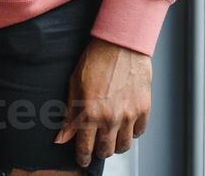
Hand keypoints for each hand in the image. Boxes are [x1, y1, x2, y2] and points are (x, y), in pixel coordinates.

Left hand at [55, 38, 151, 167]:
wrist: (121, 43)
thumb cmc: (96, 60)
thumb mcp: (74, 85)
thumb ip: (69, 115)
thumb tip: (60, 138)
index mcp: (89, 114)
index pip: (85, 148)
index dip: (82, 158)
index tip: (83, 160)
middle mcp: (110, 118)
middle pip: (106, 151)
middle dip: (99, 152)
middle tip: (98, 146)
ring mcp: (129, 114)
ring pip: (124, 145)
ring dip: (116, 144)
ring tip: (113, 136)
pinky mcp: (143, 108)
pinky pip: (139, 132)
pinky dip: (132, 131)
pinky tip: (126, 123)